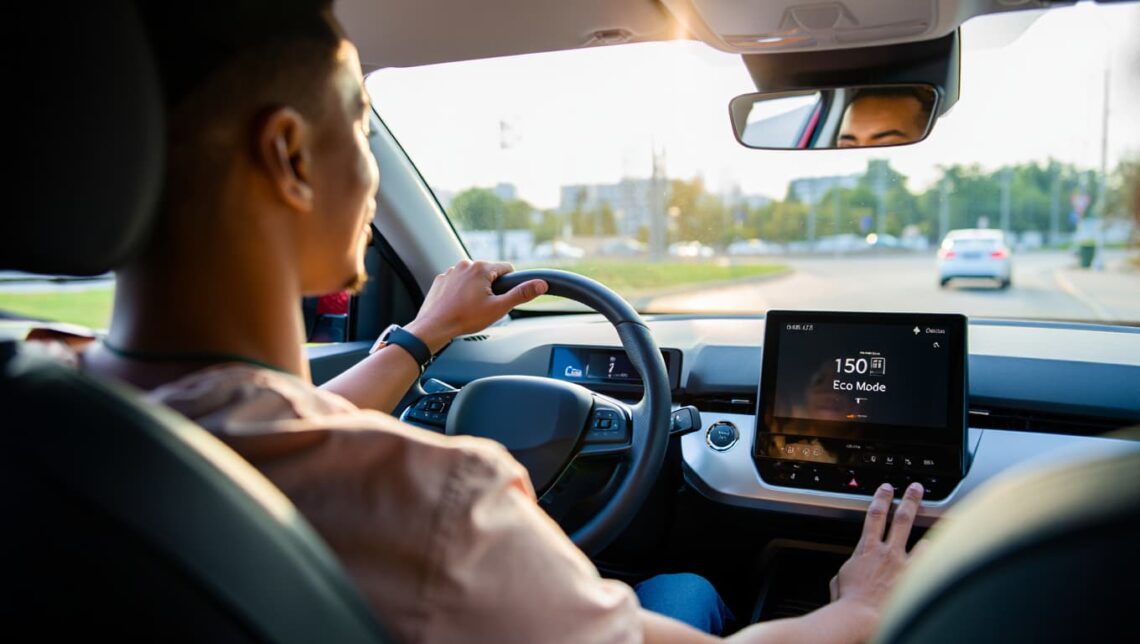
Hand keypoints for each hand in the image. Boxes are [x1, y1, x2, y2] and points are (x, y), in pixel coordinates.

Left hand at [405, 259, 547, 352]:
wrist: (434, 327)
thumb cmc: (464, 318)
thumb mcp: (498, 308)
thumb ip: (521, 294)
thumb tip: (540, 284)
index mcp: (481, 268)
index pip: (507, 269)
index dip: (509, 285)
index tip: (501, 298)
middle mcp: (465, 264)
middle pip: (489, 273)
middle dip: (491, 288)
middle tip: (484, 307)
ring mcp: (451, 271)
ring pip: (473, 278)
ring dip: (475, 289)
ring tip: (470, 308)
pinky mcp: (441, 280)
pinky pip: (458, 282)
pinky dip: (460, 292)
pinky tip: (458, 305)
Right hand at [828, 482, 926, 639]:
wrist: (860, 616)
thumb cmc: (847, 601)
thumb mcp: (840, 578)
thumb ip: (850, 568)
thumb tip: (852, 569)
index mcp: (866, 549)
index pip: (874, 516)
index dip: (881, 499)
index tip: (887, 488)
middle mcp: (887, 553)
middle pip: (901, 519)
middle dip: (909, 500)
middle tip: (916, 488)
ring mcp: (904, 566)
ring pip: (923, 541)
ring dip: (931, 534)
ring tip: (940, 527)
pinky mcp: (915, 581)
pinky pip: (930, 567)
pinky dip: (939, 561)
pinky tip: (946, 557)